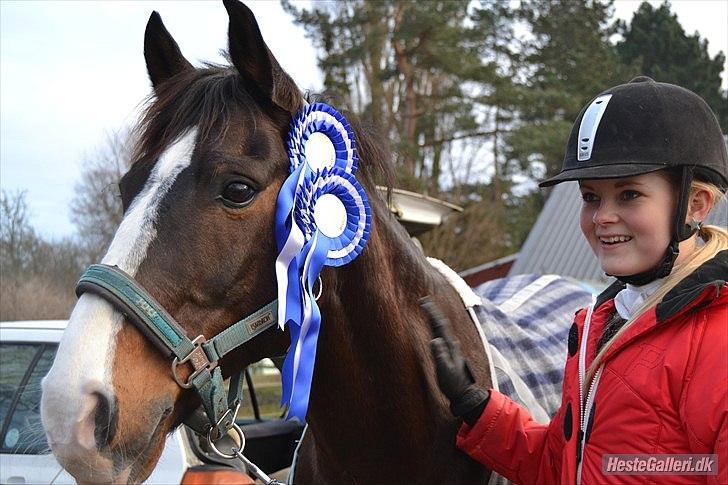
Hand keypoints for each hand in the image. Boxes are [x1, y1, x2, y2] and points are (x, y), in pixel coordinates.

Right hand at [421, 296, 489, 424]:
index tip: (423, 302)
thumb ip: (440, 355)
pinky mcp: (449, 353)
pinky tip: (435, 329)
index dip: (432, 312)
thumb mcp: (445, 371)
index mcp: (449, 346)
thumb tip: (434, 340)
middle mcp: (451, 344)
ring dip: (434, 318)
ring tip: (428, 310)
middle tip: (424, 300)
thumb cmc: (453, 384)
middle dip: (433, 311)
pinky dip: (436, 328)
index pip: (440, 325)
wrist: (464, 393)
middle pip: (441, 323)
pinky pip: (441, 335)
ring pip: (442, 328)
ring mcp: (451, 348)